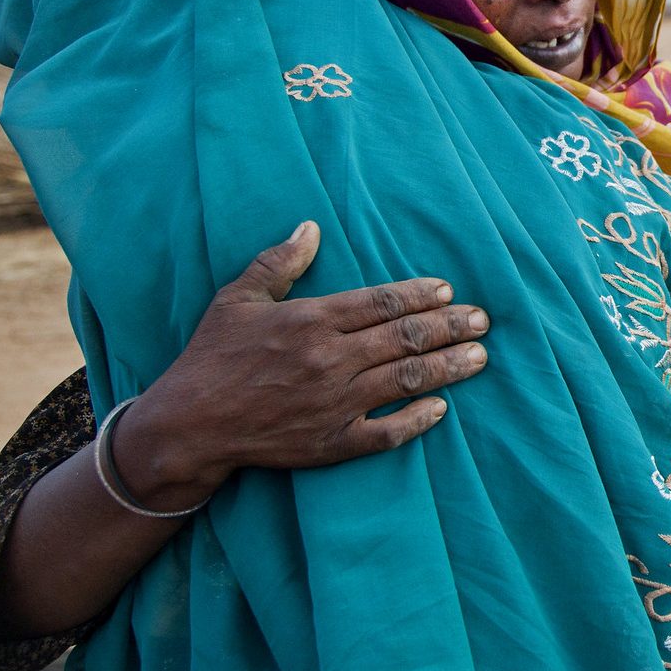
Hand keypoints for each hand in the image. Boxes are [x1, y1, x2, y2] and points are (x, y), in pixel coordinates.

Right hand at [113, 221, 488, 506]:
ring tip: (479, 357)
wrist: (189, 424)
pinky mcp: (331, 443)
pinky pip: (385, 433)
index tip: (449, 291)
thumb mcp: (238, 298)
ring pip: (405, 380)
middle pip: (405, 338)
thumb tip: (311, 227)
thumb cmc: (212, 355)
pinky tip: (441, 409)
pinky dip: (416, 420)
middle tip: (482, 321)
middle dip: (449, 327)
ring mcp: (334, 404)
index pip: (381, 302)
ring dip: (447, 368)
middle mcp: (330, 359)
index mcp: (311, 320)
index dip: (419, 295)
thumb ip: (279, 262)